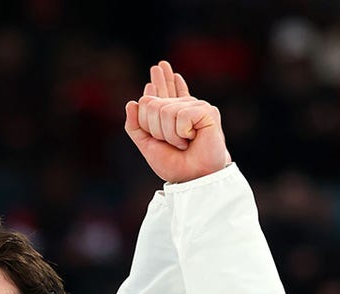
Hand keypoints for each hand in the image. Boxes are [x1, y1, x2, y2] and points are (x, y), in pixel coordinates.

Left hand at [125, 61, 231, 182]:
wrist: (193, 178)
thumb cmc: (174, 163)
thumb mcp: (147, 145)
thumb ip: (135, 126)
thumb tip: (132, 102)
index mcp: (170, 112)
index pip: (155, 92)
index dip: (155, 89)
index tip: (159, 68)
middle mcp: (183, 106)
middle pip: (151, 104)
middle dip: (156, 130)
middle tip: (172, 143)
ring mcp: (195, 106)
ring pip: (165, 110)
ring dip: (170, 135)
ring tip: (183, 143)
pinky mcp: (206, 111)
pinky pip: (181, 114)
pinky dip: (181, 132)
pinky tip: (192, 138)